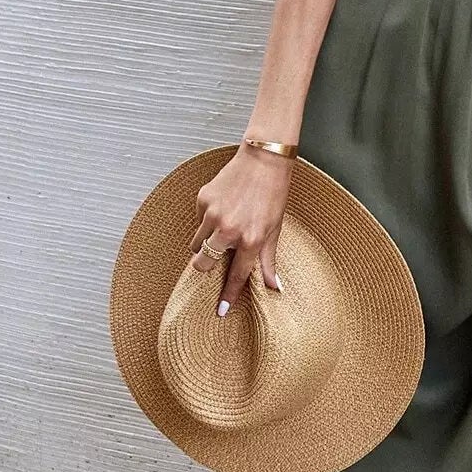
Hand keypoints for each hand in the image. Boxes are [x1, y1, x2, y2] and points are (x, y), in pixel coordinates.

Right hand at [188, 143, 293, 315]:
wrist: (263, 160)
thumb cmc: (273, 196)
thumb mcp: (274, 230)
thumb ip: (269, 261)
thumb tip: (275, 288)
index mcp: (251, 239)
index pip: (236, 276)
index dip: (227, 295)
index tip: (220, 311)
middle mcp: (229, 229)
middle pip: (201, 263)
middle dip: (203, 268)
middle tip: (210, 265)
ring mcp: (213, 214)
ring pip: (196, 243)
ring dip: (205, 245)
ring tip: (220, 233)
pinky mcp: (202, 199)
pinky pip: (198, 222)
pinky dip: (206, 222)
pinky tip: (221, 211)